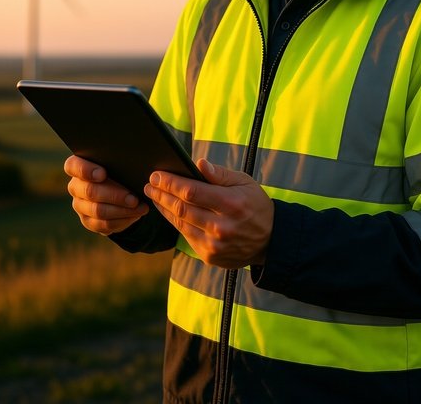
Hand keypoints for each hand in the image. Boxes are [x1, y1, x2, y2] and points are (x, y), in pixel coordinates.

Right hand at [64, 155, 148, 234]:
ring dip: (122, 210)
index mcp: (78, 166)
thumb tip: (131, 164)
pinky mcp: (88, 221)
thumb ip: (118, 162)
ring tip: (140, 208)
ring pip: (98, 210)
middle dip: (114, 195)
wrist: (120, 189)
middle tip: (134, 198)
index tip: (102, 174)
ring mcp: (80, 205)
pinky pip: (103, 224)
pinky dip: (122, 220)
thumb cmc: (118, 169)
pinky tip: (135, 215)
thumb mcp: (118, 163)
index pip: (73, 166)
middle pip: (90, 191)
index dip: (86, 170)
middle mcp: (76, 186)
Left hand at [144, 158, 272, 267]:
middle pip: (181, 208)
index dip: (170, 183)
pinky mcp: (210, 256)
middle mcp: (222, 227)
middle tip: (149, 184)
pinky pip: (186, 237)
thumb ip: (220, 174)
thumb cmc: (255, 204)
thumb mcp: (243, 183)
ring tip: (153, 196)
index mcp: (231, 205)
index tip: (156, 174)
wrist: (271, 240)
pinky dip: (176, 223)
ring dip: (164, 208)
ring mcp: (215, 245)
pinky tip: (169, 212)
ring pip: (180, 224)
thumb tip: (199, 164)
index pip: (191, 192)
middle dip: (161, 194)